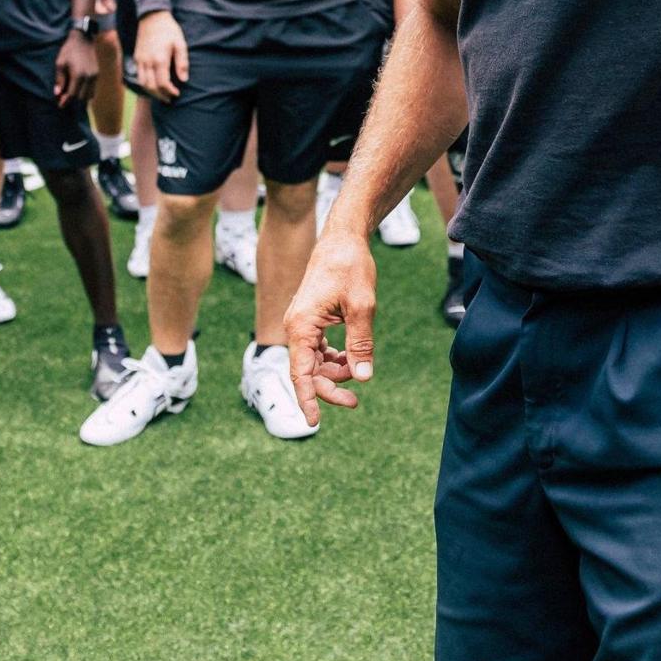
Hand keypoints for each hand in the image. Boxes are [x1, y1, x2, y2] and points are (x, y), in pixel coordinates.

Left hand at [53, 30, 99, 106]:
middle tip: (65, 98)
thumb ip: (60, 79)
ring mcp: (96, 76)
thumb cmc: (70, 49)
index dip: (65, 101)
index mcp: (78, 75)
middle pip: (81, 97)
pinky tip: (80, 89)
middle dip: (73, 99)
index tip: (60, 105)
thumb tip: (57, 93)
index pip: (72, 94)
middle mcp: (89, 77)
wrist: (86, 38)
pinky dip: (87, 92)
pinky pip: (94, 89)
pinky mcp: (99, 74)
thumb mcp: (61, 63)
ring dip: (81, 97)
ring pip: (90, 95)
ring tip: (73, 94)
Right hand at [133, 11, 188, 102]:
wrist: (152, 17)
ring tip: (161, 95)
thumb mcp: (180, 44)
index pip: (162, 83)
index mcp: (159, 59)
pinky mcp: (136, 57)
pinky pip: (138, 75)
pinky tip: (153, 84)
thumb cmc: (169, 30)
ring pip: (142, 83)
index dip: (170, 92)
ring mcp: (140, 60)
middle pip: (151, 87)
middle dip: (160, 95)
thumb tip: (184, 80)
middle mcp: (147, 61)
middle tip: (169, 99)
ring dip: (151, 92)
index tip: (177, 94)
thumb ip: (182, 62)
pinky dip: (145, 83)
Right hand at [283, 226, 379, 426]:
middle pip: (308, 372)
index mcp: (301, 326)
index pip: (300, 373)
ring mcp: (303, 324)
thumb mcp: (362, 307)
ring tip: (358, 370)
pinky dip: (334, 358)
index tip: (314, 422)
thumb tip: (363, 378)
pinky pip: (319, 349)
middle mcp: (296, 327)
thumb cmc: (350, 267)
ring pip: (314, 362)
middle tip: (355, 402)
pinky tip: (350, 358)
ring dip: (334, 372)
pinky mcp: (312, 320)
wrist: (344, 239)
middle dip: (329, 388)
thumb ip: (360, 344)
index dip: (308, 399)